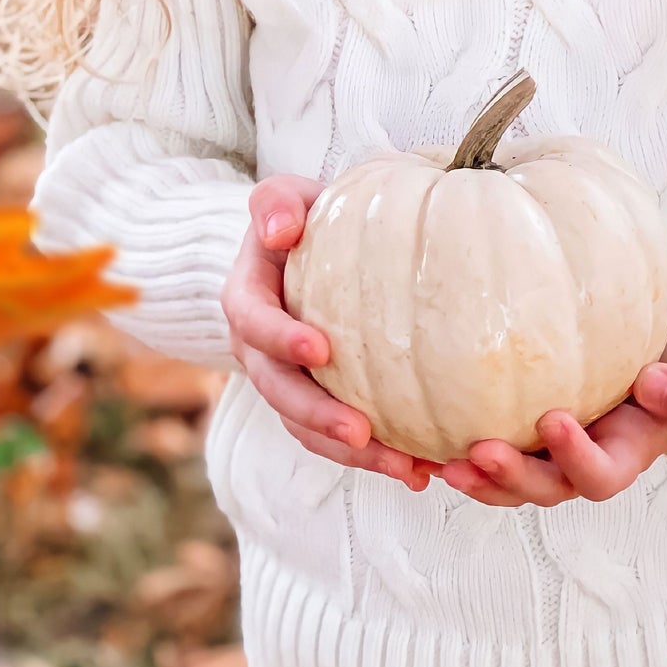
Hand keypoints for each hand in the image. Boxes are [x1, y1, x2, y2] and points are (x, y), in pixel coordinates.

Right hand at [221, 174, 440, 492]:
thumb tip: (279, 230)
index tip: (322, 349)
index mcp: (246, 300)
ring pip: (308, 429)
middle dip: (318, 417)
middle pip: (279, 393)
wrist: (306, 248)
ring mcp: (286, 382)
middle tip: (362, 432)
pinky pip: (336, 438)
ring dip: (353, 454)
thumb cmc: (302, 218)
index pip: (254, 324)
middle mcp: (258, 351)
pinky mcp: (316, 402)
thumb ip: (275, 203)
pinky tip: (420, 470)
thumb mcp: (284, 197)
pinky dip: (373, 457)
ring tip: (406, 468)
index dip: (281, 340)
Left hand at [439, 327, 666, 507]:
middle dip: (511, 478)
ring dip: (480, 475)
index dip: (576, 459)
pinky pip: (499, 440)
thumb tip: (651, 385)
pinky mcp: (533, 420)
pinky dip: (468, 445)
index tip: (555, 420)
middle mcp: (586, 458)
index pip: (599, 476)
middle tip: (480, 453)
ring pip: (514, 477)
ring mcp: (557, 445)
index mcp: (627, 455)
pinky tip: (433, 430)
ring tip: (444, 461)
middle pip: (545, 488)